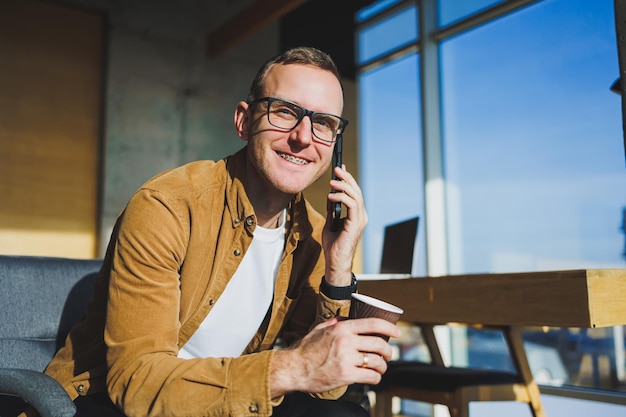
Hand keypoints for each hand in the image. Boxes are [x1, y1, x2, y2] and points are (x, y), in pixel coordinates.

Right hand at [269, 317, 399, 397]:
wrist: (293, 369)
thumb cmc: (304, 350)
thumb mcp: (317, 330)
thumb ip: (332, 324)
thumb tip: (342, 320)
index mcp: (341, 328)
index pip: (372, 323)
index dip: (389, 327)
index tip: (397, 332)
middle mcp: (346, 342)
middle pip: (379, 344)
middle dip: (388, 351)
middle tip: (388, 355)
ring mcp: (346, 359)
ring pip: (377, 362)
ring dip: (383, 366)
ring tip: (380, 368)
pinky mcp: (346, 375)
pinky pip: (371, 376)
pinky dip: (375, 378)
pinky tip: (372, 378)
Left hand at [323, 165, 367, 285]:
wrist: (335, 262)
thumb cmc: (333, 246)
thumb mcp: (330, 222)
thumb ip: (332, 210)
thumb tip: (331, 196)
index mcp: (356, 215)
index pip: (354, 193)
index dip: (348, 180)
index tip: (340, 169)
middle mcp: (361, 216)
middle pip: (356, 191)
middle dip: (347, 178)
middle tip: (337, 169)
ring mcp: (360, 220)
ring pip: (355, 196)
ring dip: (343, 185)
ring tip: (332, 181)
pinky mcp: (356, 224)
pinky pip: (351, 205)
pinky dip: (341, 197)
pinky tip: (331, 196)